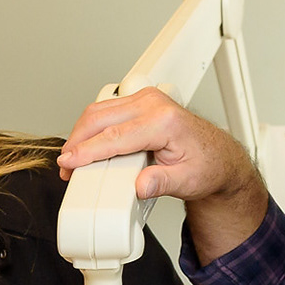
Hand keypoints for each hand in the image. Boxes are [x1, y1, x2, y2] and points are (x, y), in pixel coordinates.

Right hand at [57, 88, 267, 263]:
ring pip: (100, 110)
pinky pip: (107, 110)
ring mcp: (147, 100)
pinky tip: (86, 145)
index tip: (68, 163)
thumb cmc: (207, 166)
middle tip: (66, 167)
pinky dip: (92, 127)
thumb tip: (140, 185)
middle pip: (100, 117)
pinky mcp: (141, 102)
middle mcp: (154, 104)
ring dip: (81, 133)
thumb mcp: (187, 181)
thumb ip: (163, 183)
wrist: (219, 157)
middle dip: (77, 142)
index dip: (87, 151)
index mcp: (164, 121)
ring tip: (72, 160)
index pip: (115, 136)